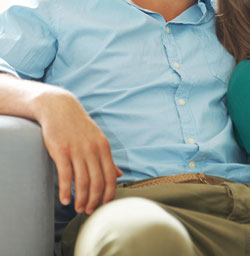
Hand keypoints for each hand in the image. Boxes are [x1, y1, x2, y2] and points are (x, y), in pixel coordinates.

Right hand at [34, 88, 122, 213]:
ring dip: (81, 199)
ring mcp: (77, 150)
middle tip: (89, 211)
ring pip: (82, 181)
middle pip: (97, 182)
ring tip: (78, 208)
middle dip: (95, 200)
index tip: (104, 205)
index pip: (110, 176)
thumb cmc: (80, 126)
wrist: (60, 108)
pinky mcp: (61, 151)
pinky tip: (64, 200)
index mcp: (104, 147)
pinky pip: (66, 176)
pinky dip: (66, 191)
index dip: (108, 193)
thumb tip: (120, 174)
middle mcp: (93, 149)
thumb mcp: (98, 139)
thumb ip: (107, 158)